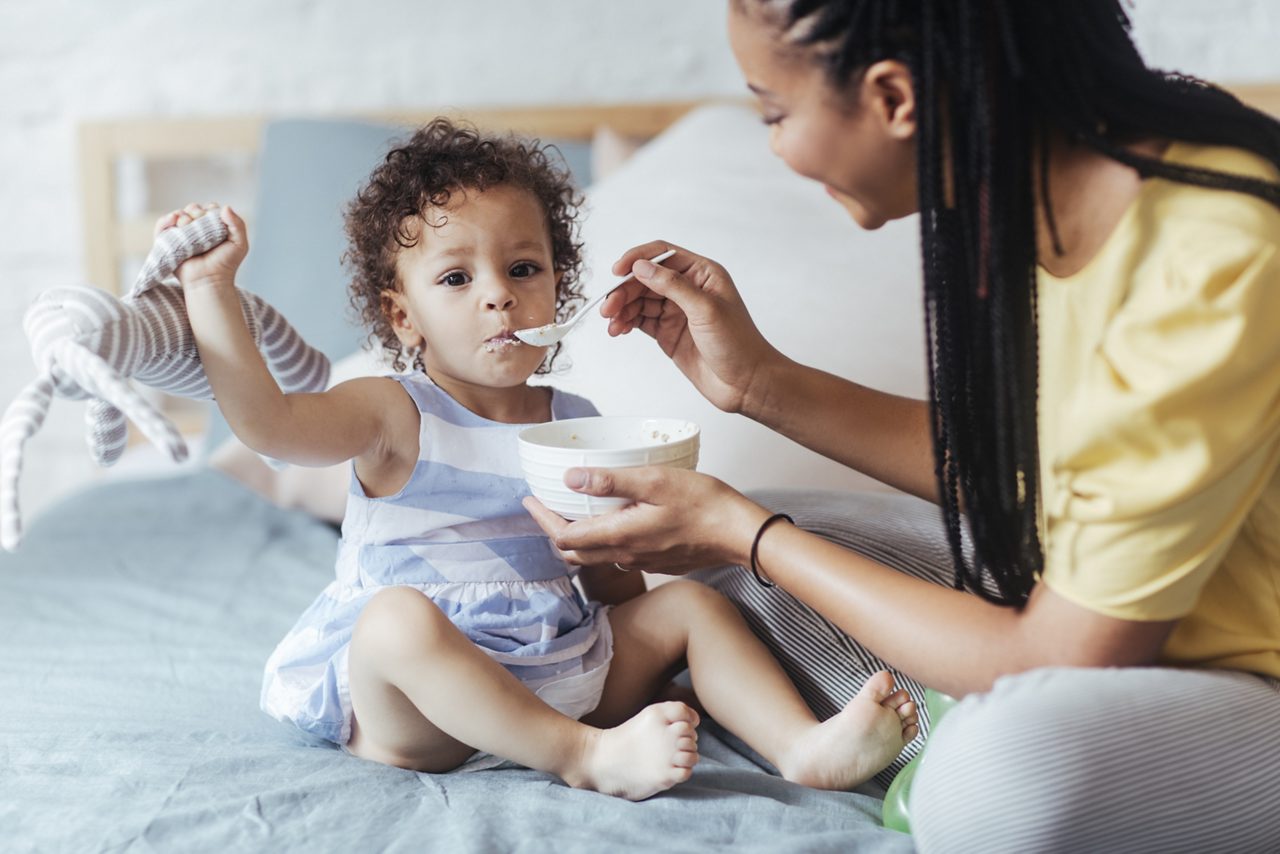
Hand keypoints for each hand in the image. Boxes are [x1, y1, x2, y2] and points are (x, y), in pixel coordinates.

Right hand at [155, 203, 248, 289]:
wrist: (209, 280)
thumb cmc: (226, 264)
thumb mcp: (240, 244)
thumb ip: (238, 224)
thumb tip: (225, 207)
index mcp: (213, 226)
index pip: (210, 208)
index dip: (211, 211)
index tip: (215, 223)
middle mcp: (197, 228)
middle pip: (193, 208)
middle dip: (197, 212)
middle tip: (202, 228)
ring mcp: (182, 233)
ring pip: (180, 214)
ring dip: (184, 217)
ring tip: (188, 229)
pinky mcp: (169, 240)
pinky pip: (162, 224)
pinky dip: (166, 220)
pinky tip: (173, 220)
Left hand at [522, 465, 772, 574]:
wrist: (740, 534)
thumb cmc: (704, 504)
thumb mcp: (655, 481)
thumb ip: (611, 481)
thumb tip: (570, 479)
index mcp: (620, 536)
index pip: (564, 537)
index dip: (542, 519)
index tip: (530, 500)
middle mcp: (626, 555)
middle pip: (574, 553)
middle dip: (555, 530)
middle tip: (546, 506)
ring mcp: (642, 562)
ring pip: (595, 557)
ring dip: (578, 538)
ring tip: (575, 511)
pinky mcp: (656, 562)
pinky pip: (619, 556)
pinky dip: (604, 540)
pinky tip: (614, 520)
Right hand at [599, 240, 783, 414]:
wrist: (745, 383)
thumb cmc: (739, 344)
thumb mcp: (706, 309)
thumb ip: (673, 286)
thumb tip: (643, 267)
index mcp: (702, 274)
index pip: (663, 255)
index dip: (638, 259)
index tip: (618, 271)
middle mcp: (688, 289)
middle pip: (646, 279)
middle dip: (624, 290)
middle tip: (609, 307)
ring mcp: (676, 311)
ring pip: (640, 300)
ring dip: (622, 308)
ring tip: (611, 322)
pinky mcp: (667, 332)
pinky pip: (640, 320)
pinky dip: (626, 323)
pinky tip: (618, 329)